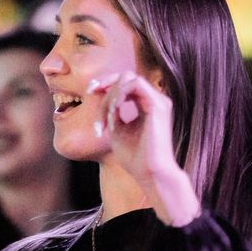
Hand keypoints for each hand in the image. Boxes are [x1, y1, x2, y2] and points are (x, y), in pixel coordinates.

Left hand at [88, 71, 178, 187]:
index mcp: (148, 106)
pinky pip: (135, 84)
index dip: (107, 83)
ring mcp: (159, 101)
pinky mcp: (158, 104)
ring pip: (129, 79)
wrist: (150, 174)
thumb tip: (104, 97)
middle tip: (93, 96)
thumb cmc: (135, 158)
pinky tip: (114, 110)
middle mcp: (156, 100)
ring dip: (111, 94)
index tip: (91, 91)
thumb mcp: (117, 130)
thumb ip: (113, 112)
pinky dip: (120, 94)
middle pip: (126, 76)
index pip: (127, 83)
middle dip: (106, 84)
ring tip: (107, 116)